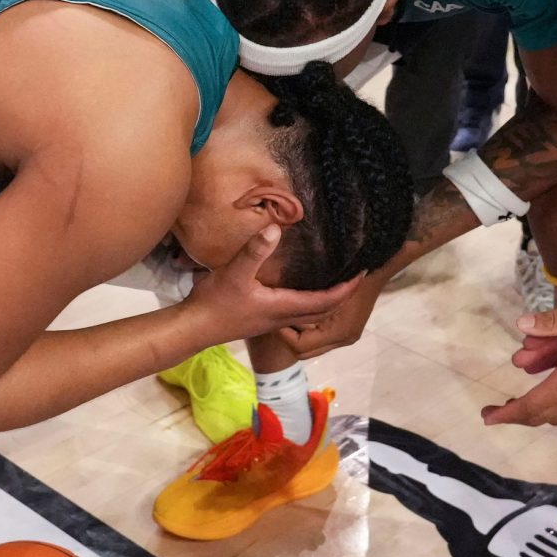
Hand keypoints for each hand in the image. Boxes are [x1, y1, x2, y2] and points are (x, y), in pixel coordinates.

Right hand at [184, 225, 365, 341]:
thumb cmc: (215, 303)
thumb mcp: (235, 273)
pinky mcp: (262, 319)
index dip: (346, 289)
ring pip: (310, 314)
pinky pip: (296, 311)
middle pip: (323, 311)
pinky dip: (309, 301)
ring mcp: (272, 320)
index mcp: (283, 307)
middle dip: (342, 295)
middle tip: (355, 277)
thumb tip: (276, 228)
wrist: (193, 329)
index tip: (362, 274)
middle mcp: (283, 317)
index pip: (325, 301)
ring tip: (335, 281)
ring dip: (327, 300)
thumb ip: (255, 251)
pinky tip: (301, 287)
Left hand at [275, 264, 392, 357]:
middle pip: (304, 352)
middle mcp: (343, 338)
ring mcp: (348, 336)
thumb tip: (279, 305)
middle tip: (278, 317)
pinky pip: (322, 339)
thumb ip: (303, 299)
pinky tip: (303, 313)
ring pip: (313, 347)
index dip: (284, 334)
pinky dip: (310, 330)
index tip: (276, 316)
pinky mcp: (350, 330)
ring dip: (299, 334)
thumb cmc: (351, 271)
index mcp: (338, 331)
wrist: (379, 265)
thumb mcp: (325, 284)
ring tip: (288, 314)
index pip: (300, 346)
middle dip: (289, 337)